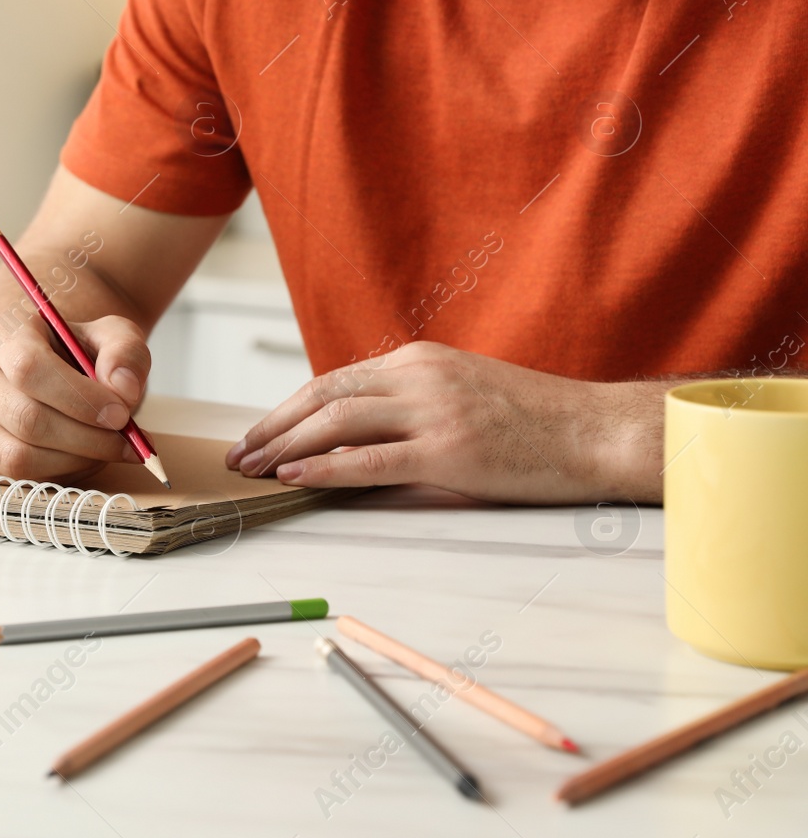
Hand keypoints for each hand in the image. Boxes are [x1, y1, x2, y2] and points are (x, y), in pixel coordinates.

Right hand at [0, 314, 148, 481]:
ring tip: (105, 448)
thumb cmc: (75, 352)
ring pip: (18, 457)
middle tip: (125, 440)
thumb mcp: (111, 335)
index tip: (121, 414)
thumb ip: (125, 353)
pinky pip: (17, 478)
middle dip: (86, 438)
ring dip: (74, 461)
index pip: (30, 369)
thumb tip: (122, 389)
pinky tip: (79, 455)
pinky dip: (59, 474)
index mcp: (0, 332)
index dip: (79, 399)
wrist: (47, 370)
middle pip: (26, 419)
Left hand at [225, 341, 663, 501]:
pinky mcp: (450, 451)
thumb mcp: (463, 391)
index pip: (333, 382)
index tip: (257, 435)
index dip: (286, 410)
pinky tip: (295, 477)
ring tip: (253, 469)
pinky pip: (370, 459)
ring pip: (336, 422)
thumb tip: (355, 435)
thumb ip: (411, 403)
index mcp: (418, 360)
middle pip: (322, 395)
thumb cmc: (536, 421)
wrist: (600, 431)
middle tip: (237, 455)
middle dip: (271, 427)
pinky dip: (325, 467)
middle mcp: (419, 376)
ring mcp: (435, 411)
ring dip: (284, 447)